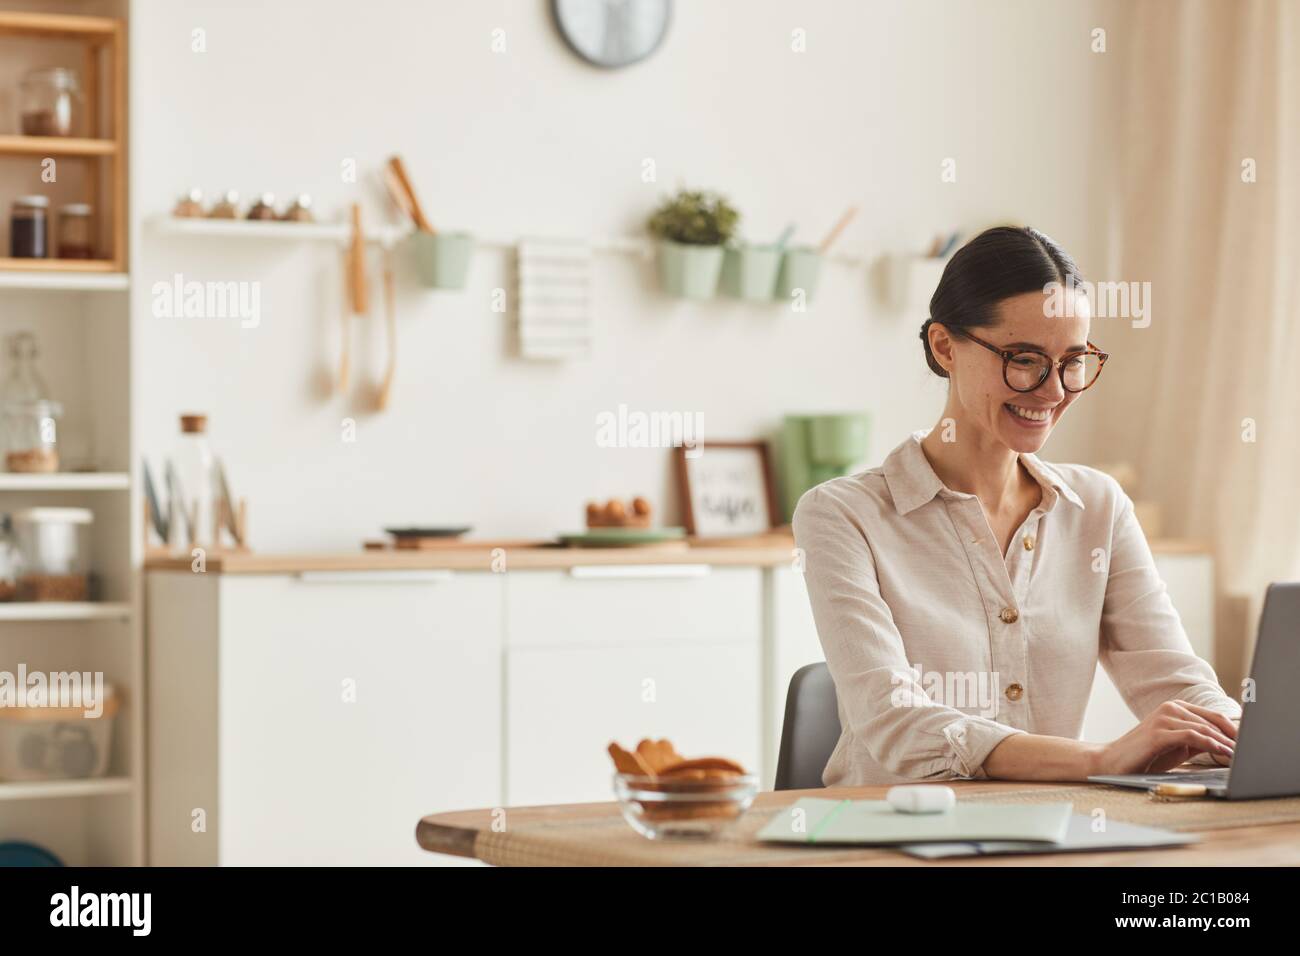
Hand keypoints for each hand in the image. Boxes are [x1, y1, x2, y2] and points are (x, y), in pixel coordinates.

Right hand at [1092, 700, 1237, 775]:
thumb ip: (1198, 741)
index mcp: (1175, 708)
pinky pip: (1191, 736)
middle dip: (1232, 737)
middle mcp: (1170, 708)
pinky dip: (1209, 744)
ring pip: (1203, 728)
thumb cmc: (1146, 756)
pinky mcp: (1158, 732)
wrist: (1113, 761)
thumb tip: (1227, 745)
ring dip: (1224, 743)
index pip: (1213, 716)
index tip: (1247, 744)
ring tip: (1237, 756)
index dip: (1233, 730)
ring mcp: (1163, 718)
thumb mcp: (1177, 747)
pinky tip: (1221, 752)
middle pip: (1212, 721)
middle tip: (1247, 751)